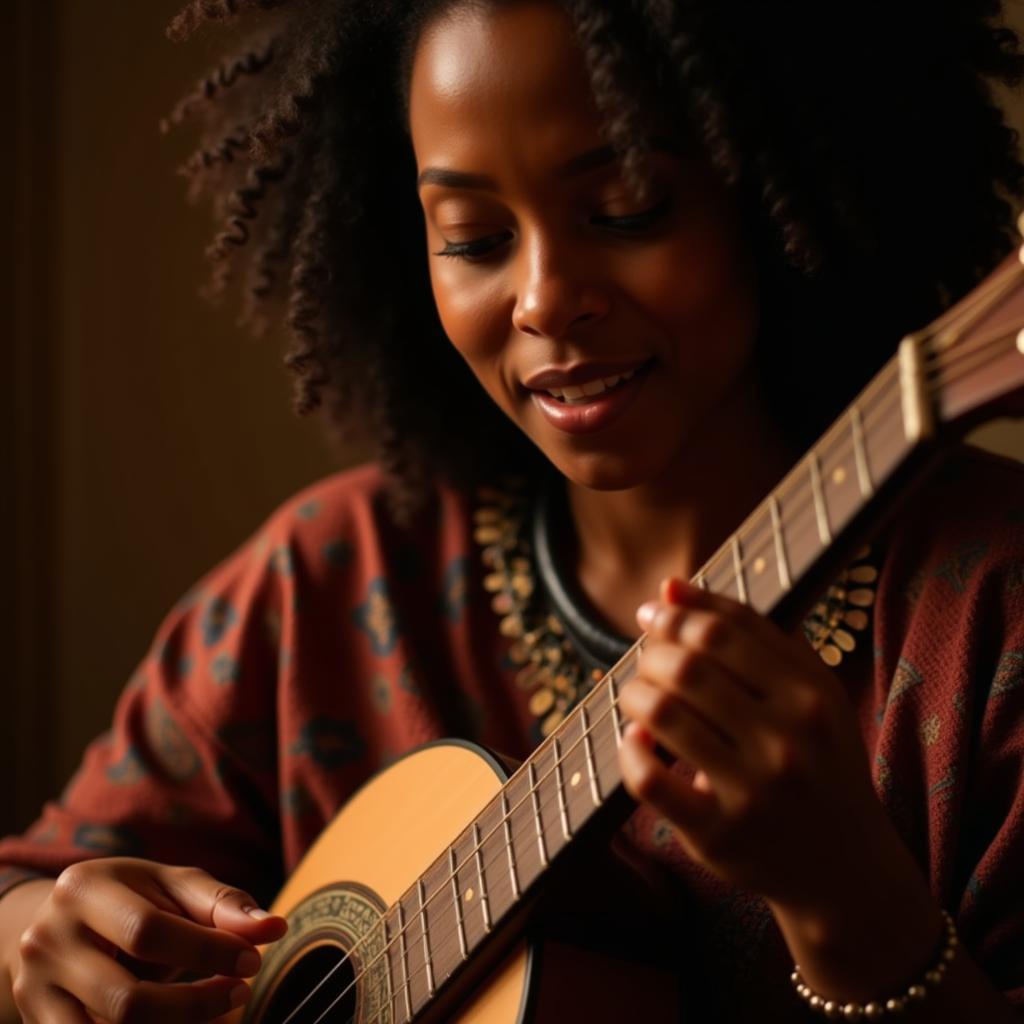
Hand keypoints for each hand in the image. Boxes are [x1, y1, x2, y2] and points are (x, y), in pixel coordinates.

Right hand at [9, 857, 286, 1023]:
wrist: (62, 923)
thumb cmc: (133, 898)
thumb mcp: (173, 886)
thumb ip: (223, 904)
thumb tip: (274, 927)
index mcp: (84, 888)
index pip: (147, 931)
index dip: (205, 951)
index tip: (252, 961)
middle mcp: (48, 939)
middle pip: (125, 999)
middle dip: (194, 1004)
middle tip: (239, 992)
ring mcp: (35, 987)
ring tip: (217, 1008)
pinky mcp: (37, 1021)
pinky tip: (181, 1022)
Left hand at [618, 576, 899, 912]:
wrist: (845, 866)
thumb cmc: (815, 759)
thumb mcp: (804, 690)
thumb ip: (745, 630)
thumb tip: (669, 586)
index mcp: (811, 696)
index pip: (720, 632)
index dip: (673, 616)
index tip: (652, 617)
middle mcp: (788, 742)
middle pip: (686, 669)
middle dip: (650, 656)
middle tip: (646, 664)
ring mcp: (754, 792)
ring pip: (662, 714)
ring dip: (633, 695)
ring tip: (638, 697)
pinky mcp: (719, 835)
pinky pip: (650, 778)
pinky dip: (630, 749)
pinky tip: (637, 740)